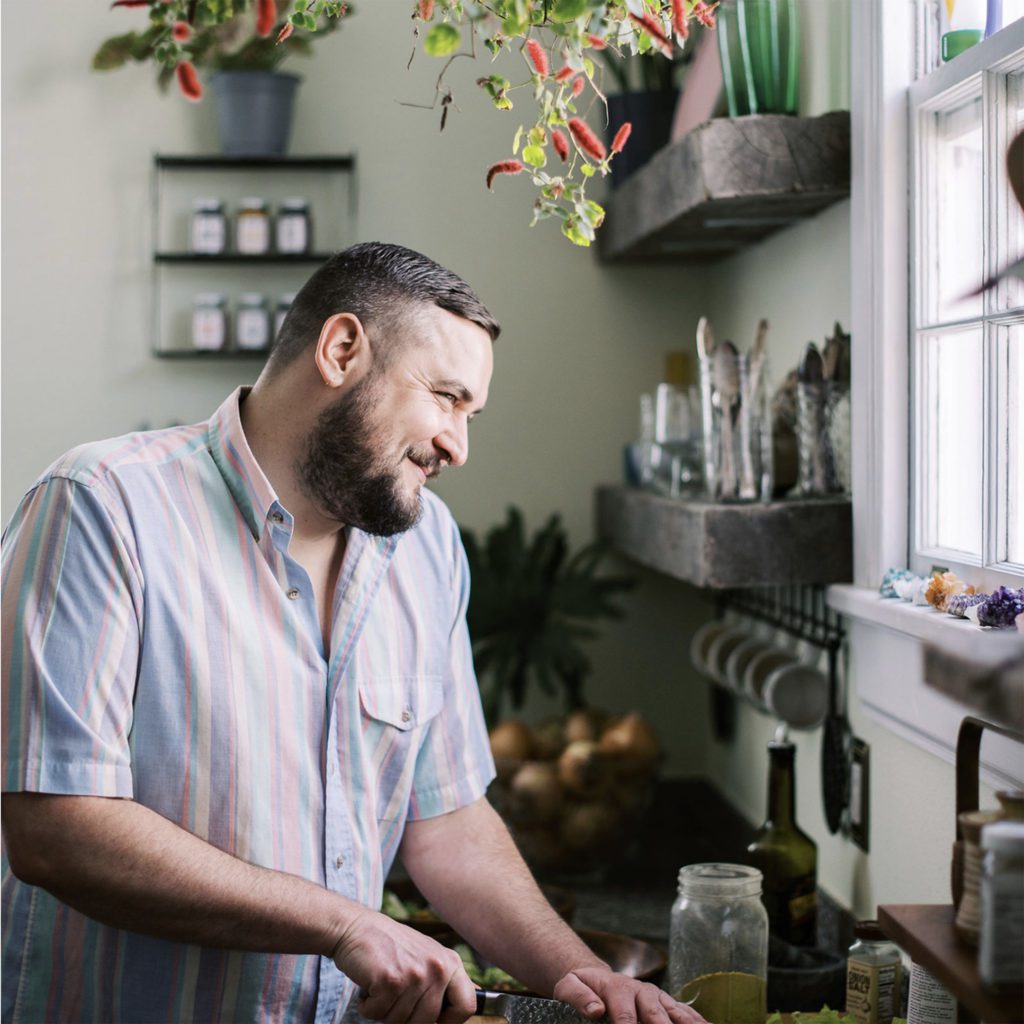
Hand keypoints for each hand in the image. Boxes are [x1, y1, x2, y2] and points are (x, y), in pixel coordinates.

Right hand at [331, 908, 477, 1023]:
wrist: (355, 926)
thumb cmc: (390, 945)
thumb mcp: (428, 955)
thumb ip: (446, 979)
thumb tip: (474, 1000)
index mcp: (450, 962)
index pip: (467, 1006)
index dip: (449, 1021)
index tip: (433, 1020)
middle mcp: (437, 968)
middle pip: (427, 1022)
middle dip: (404, 1017)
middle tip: (393, 996)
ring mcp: (415, 974)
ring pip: (399, 1021)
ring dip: (383, 1010)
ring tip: (381, 984)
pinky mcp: (390, 980)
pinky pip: (378, 1014)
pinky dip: (367, 1006)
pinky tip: (369, 985)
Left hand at [553, 967, 708, 1023]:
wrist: (595, 978)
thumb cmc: (581, 988)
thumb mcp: (568, 987)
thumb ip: (579, 997)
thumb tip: (596, 1011)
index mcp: (617, 988)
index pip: (625, 1016)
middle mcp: (641, 991)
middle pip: (655, 1016)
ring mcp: (657, 997)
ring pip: (675, 1013)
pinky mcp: (666, 1003)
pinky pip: (685, 1012)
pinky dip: (698, 1021)